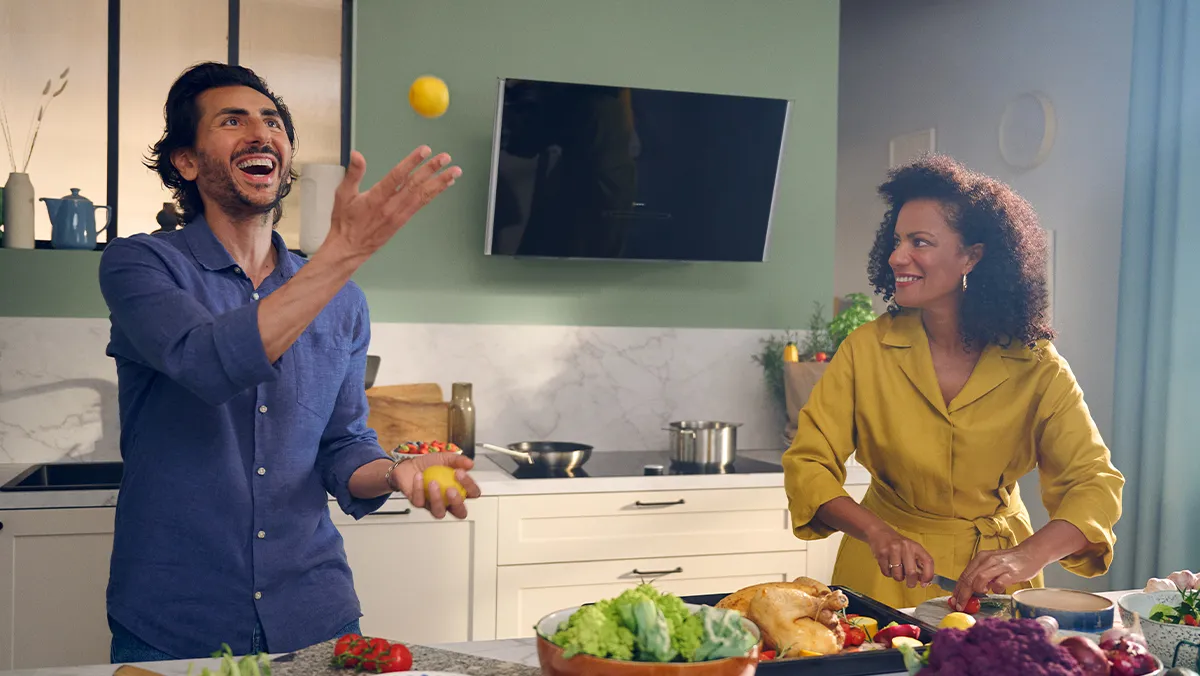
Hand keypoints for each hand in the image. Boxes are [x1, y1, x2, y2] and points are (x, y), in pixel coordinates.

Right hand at [323, 147, 461, 261]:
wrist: (350, 248)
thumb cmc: (345, 221)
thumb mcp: (343, 195)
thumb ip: (353, 174)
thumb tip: (357, 155)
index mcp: (376, 198)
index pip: (397, 176)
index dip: (412, 162)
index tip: (424, 151)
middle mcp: (391, 206)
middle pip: (415, 184)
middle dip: (432, 169)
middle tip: (445, 157)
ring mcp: (400, 214)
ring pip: (423, 195)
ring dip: (440, 182)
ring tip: (455, 171)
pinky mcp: (404, 220)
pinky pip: (422, 204)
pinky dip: (435, 193)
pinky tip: (445, 184)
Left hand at [392, 453, 481, 519]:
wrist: (409, 465)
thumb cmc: (430, 464)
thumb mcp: (445, 458)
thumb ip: (458, 460)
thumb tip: (470, 464)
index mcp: (459, 490)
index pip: (472, 494)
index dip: (470, 486)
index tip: (460, 473)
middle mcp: (448, 501)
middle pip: (460, 512)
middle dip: (457, 502)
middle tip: (451, 490)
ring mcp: (433, 505)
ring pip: (439, 512)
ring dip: (437, 499)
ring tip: (433, 483)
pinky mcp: (419, 504)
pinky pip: (420, 501)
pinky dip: (419, 488)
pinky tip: (418, 476)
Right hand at [866, 525, 934, 587]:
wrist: (880, 532)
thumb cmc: (897, 543)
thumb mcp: (911, 549)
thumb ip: (918, 563)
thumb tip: (923, 581)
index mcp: (915, 546)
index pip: (928, 561)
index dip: (928, 575)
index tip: (925, 582)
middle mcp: (905, 547)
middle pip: (911, 572)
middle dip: (911, 583)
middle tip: (910, 584)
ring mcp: (893, 550)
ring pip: (897, 575)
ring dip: (897, 577)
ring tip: (896, 571)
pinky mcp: (882, 554)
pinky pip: (886, 572)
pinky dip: (888, 573)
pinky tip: (888, 566)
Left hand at [953, 546, 1042, 609]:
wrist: (1030, 553)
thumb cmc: (1009, 561)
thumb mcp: (991, 564)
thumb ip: (981, 573)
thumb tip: (968, 590)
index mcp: (981, 558)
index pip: (964, 575)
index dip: (957, 589)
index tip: (954, 600)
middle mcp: (988, 560)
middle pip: (969, 578)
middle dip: (963, 594)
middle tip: (960, 605)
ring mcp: (999, 566)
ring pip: (980, 578)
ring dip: (977, 589)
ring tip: (981, 593)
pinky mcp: (1011, 573)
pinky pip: (999, 583)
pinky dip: (995, 589)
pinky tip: (997, 589)